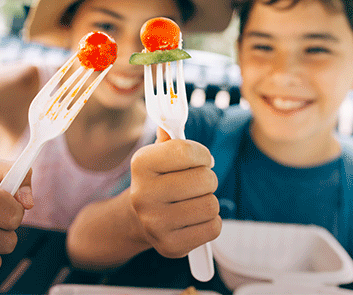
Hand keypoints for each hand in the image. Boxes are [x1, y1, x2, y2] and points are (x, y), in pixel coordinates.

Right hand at [130, 127, 220, 258]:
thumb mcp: (160, 153)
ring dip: (209, 200)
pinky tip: (194, 217)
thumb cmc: (158, 179)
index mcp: (141, 164)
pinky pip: (213, 228)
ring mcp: (155, 223)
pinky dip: (210, 221)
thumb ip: (171, 133)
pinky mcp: (170, 246)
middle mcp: (143, 194)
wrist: (138, 217)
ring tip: (194, 199)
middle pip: (205, 179)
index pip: (187, 150)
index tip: (201, 158)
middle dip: (207, 178)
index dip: (201, 153)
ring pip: (211, 204)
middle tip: (197, 181)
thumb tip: (173, 106)